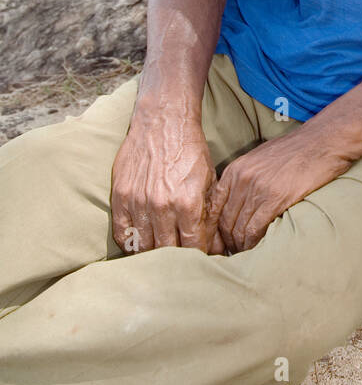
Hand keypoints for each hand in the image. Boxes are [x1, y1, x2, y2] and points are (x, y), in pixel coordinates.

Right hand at [111, 112, 224, 254]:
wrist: (163, 122)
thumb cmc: (190, 151)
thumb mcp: (209, 181)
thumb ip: (210, 216)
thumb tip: (217, 248)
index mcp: (187, 204)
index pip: (192, 248)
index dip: (198, 257)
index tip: (201, 260)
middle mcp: (162, 207)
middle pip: (167, 252)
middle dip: (177, 260)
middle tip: (181, 262)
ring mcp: (138, 202)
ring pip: (143, 247)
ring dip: (153, 255)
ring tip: (161, 256)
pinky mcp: (120, 197)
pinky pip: (122, 234)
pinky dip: (131, 243)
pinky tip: (140, 243)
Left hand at [208, 127, 352, 253]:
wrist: (322, 141)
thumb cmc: (295, 150)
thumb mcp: (260, 158)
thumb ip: (245, 177)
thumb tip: (237, 200)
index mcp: (235, 169)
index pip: (215, 206)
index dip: (216, 226)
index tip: (222, 238)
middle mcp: (241, 179)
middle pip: (225, 220)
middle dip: (227, 240)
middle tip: (233, 251)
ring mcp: (257, 189)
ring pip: (239, 227)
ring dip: (240, 244)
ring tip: (245, 253)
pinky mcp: (275, 199)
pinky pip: (255, 228)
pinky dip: (253, 242)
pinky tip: (256, 248)